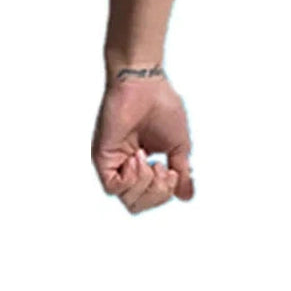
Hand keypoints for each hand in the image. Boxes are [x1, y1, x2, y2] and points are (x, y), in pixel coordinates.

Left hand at [92, 71, 193, 212]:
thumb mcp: (179, 147)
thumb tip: (186, 197)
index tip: (173, 169)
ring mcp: (115, 163)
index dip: (165, 192)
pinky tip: (139, 158)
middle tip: (165, 170)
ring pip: (128, 199)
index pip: (151, 197)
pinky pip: (113, 187)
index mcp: (143, 165)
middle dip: (158, 194)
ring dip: (146, 185)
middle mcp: (127, 167)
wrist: (145, 85)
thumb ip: (181, 173)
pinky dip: (132, 179)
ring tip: (150, 161)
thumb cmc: (163, 108)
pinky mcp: (103, 157)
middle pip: (138, 204)